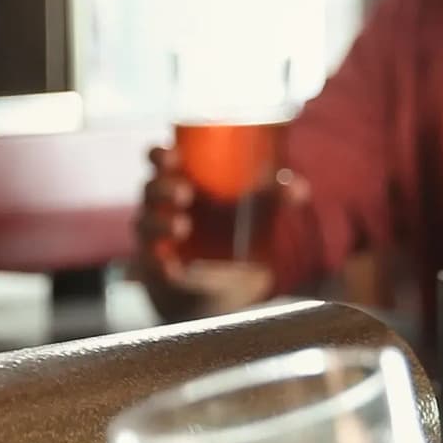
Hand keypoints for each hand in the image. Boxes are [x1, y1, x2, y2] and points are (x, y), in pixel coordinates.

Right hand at [134, 147, 296, 320]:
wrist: (220, 290)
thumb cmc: (230, 237)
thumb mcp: (254, 214)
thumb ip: (274, 198)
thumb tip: (297, 188)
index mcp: (179, 183)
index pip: (158, 161)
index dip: (159, 154)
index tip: (172, 153)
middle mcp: (160, 208)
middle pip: (148, 188)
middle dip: (163, 187)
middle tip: (185, 192)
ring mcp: (154, 239)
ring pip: (145, 224)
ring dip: (161, 222)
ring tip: (182, 226)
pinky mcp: (155, 270)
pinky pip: (149, 264)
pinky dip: (158, 264)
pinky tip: (170, 266)